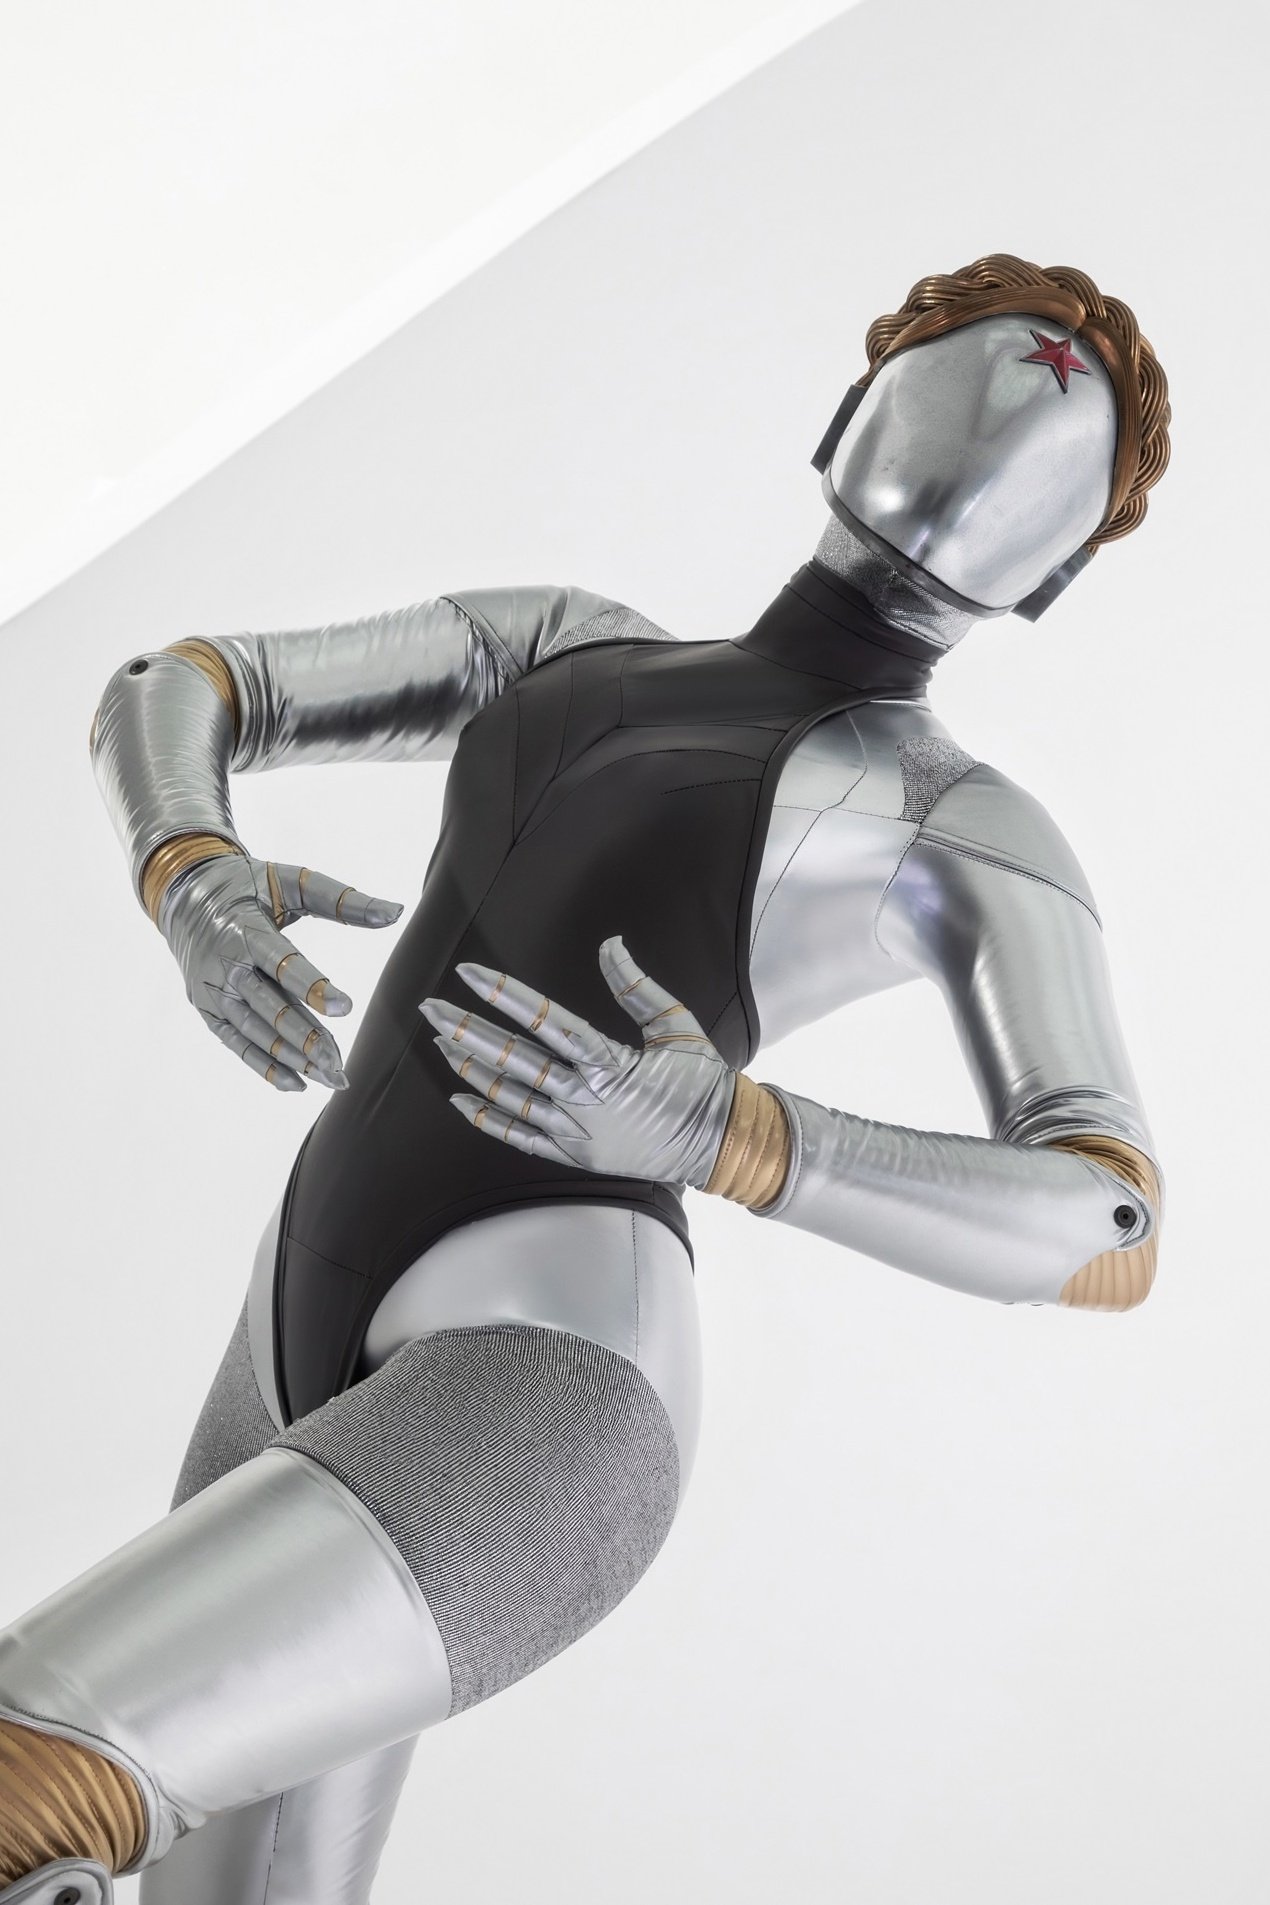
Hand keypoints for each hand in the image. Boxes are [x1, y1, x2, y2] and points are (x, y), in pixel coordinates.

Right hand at [159, 851, 402, 1091]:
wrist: (186, 895)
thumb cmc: (250, 886)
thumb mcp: (292, 880)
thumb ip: (342, 900)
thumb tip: (396, 912)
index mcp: (247, 930)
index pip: (282, 963)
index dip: (313, 986)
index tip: (345, 1007)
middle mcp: (226, 964)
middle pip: (270, 1007)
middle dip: (305, 1037)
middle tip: (340, 1063)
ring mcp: (214, 992)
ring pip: (256, 1031)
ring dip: (292, 1057)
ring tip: (329, 1077)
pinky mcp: (208, 1010)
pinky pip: (237, 1044)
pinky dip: (265, 1066)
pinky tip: (297, 1083)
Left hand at [420, 935, 734, 1186]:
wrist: (722, 1144)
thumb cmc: (703, 1083)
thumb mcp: (677, 1026)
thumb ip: (637, 987)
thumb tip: (610, 945)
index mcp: (611, 1064)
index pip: (545, 1021)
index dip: (504, 995)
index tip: (471, 974)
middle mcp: (586, 1100)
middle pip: (514, 1060)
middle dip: (468, 1031)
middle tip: (432, 1008)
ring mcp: (576, 1132)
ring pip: (510, 1098)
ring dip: (473, 1068)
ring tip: (441, 1042)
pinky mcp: (575, 1156)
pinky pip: (521, 1137)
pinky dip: (489, 1119)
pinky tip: (461, 1098)